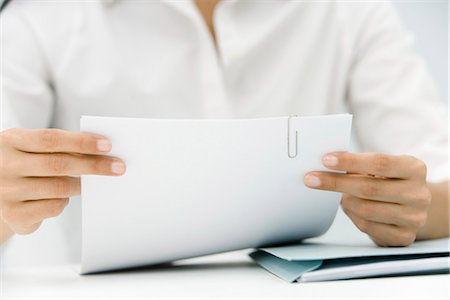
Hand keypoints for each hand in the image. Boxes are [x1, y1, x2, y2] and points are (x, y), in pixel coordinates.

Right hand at [0, 128, 125, 235]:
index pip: (51, 139)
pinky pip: (54, 206)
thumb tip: (100, 150)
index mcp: (11, 140)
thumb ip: (57, 146)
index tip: (107, 145)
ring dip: (80, 185)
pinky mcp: (14, 214)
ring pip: (59, 187)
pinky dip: (65, 201)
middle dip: (94, 165)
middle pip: (59, 164)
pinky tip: (63, 196)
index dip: (81, 142)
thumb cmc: (21, 165)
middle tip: (118, 166)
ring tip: (88, 182)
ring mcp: (7, 191)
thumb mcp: (29, 147)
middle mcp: (5, 165)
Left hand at [304, 152, 430, 246]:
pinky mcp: (404, 237)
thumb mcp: (382, 168)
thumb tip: (326, 164)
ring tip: (341, 196)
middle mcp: (418, 194)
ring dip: (346, 201)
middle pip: (369, 188)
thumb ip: (359, 165)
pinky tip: (351, 208)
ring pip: (366, 210)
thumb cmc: (390, 181)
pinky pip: (367, 227)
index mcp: (414, 169)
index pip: (379, 163)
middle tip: (312, 179)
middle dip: (336, 183)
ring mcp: (413, 218)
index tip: (326, 160)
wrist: (412, 207)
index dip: (350, 161)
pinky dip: (353, 216)